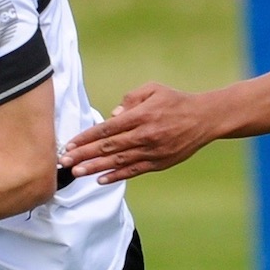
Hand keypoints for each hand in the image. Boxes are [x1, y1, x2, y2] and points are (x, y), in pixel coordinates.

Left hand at [58, 83, 217, 182]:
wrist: (205, 118)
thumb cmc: (176, 101)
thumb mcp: (153, 89)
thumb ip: (131, 99)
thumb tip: (112, 115)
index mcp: (141, 116)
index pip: (106, 129)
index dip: (86, 137)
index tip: (70, 144)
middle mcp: (144, 135)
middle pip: (107, 147)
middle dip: (83, 155)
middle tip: (64, 162)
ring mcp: (151, 151)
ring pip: (118, 161)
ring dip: (95, 168)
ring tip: (77, 173)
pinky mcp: (159, 163)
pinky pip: (133, 171)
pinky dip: (116, 176)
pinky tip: (101, 179)